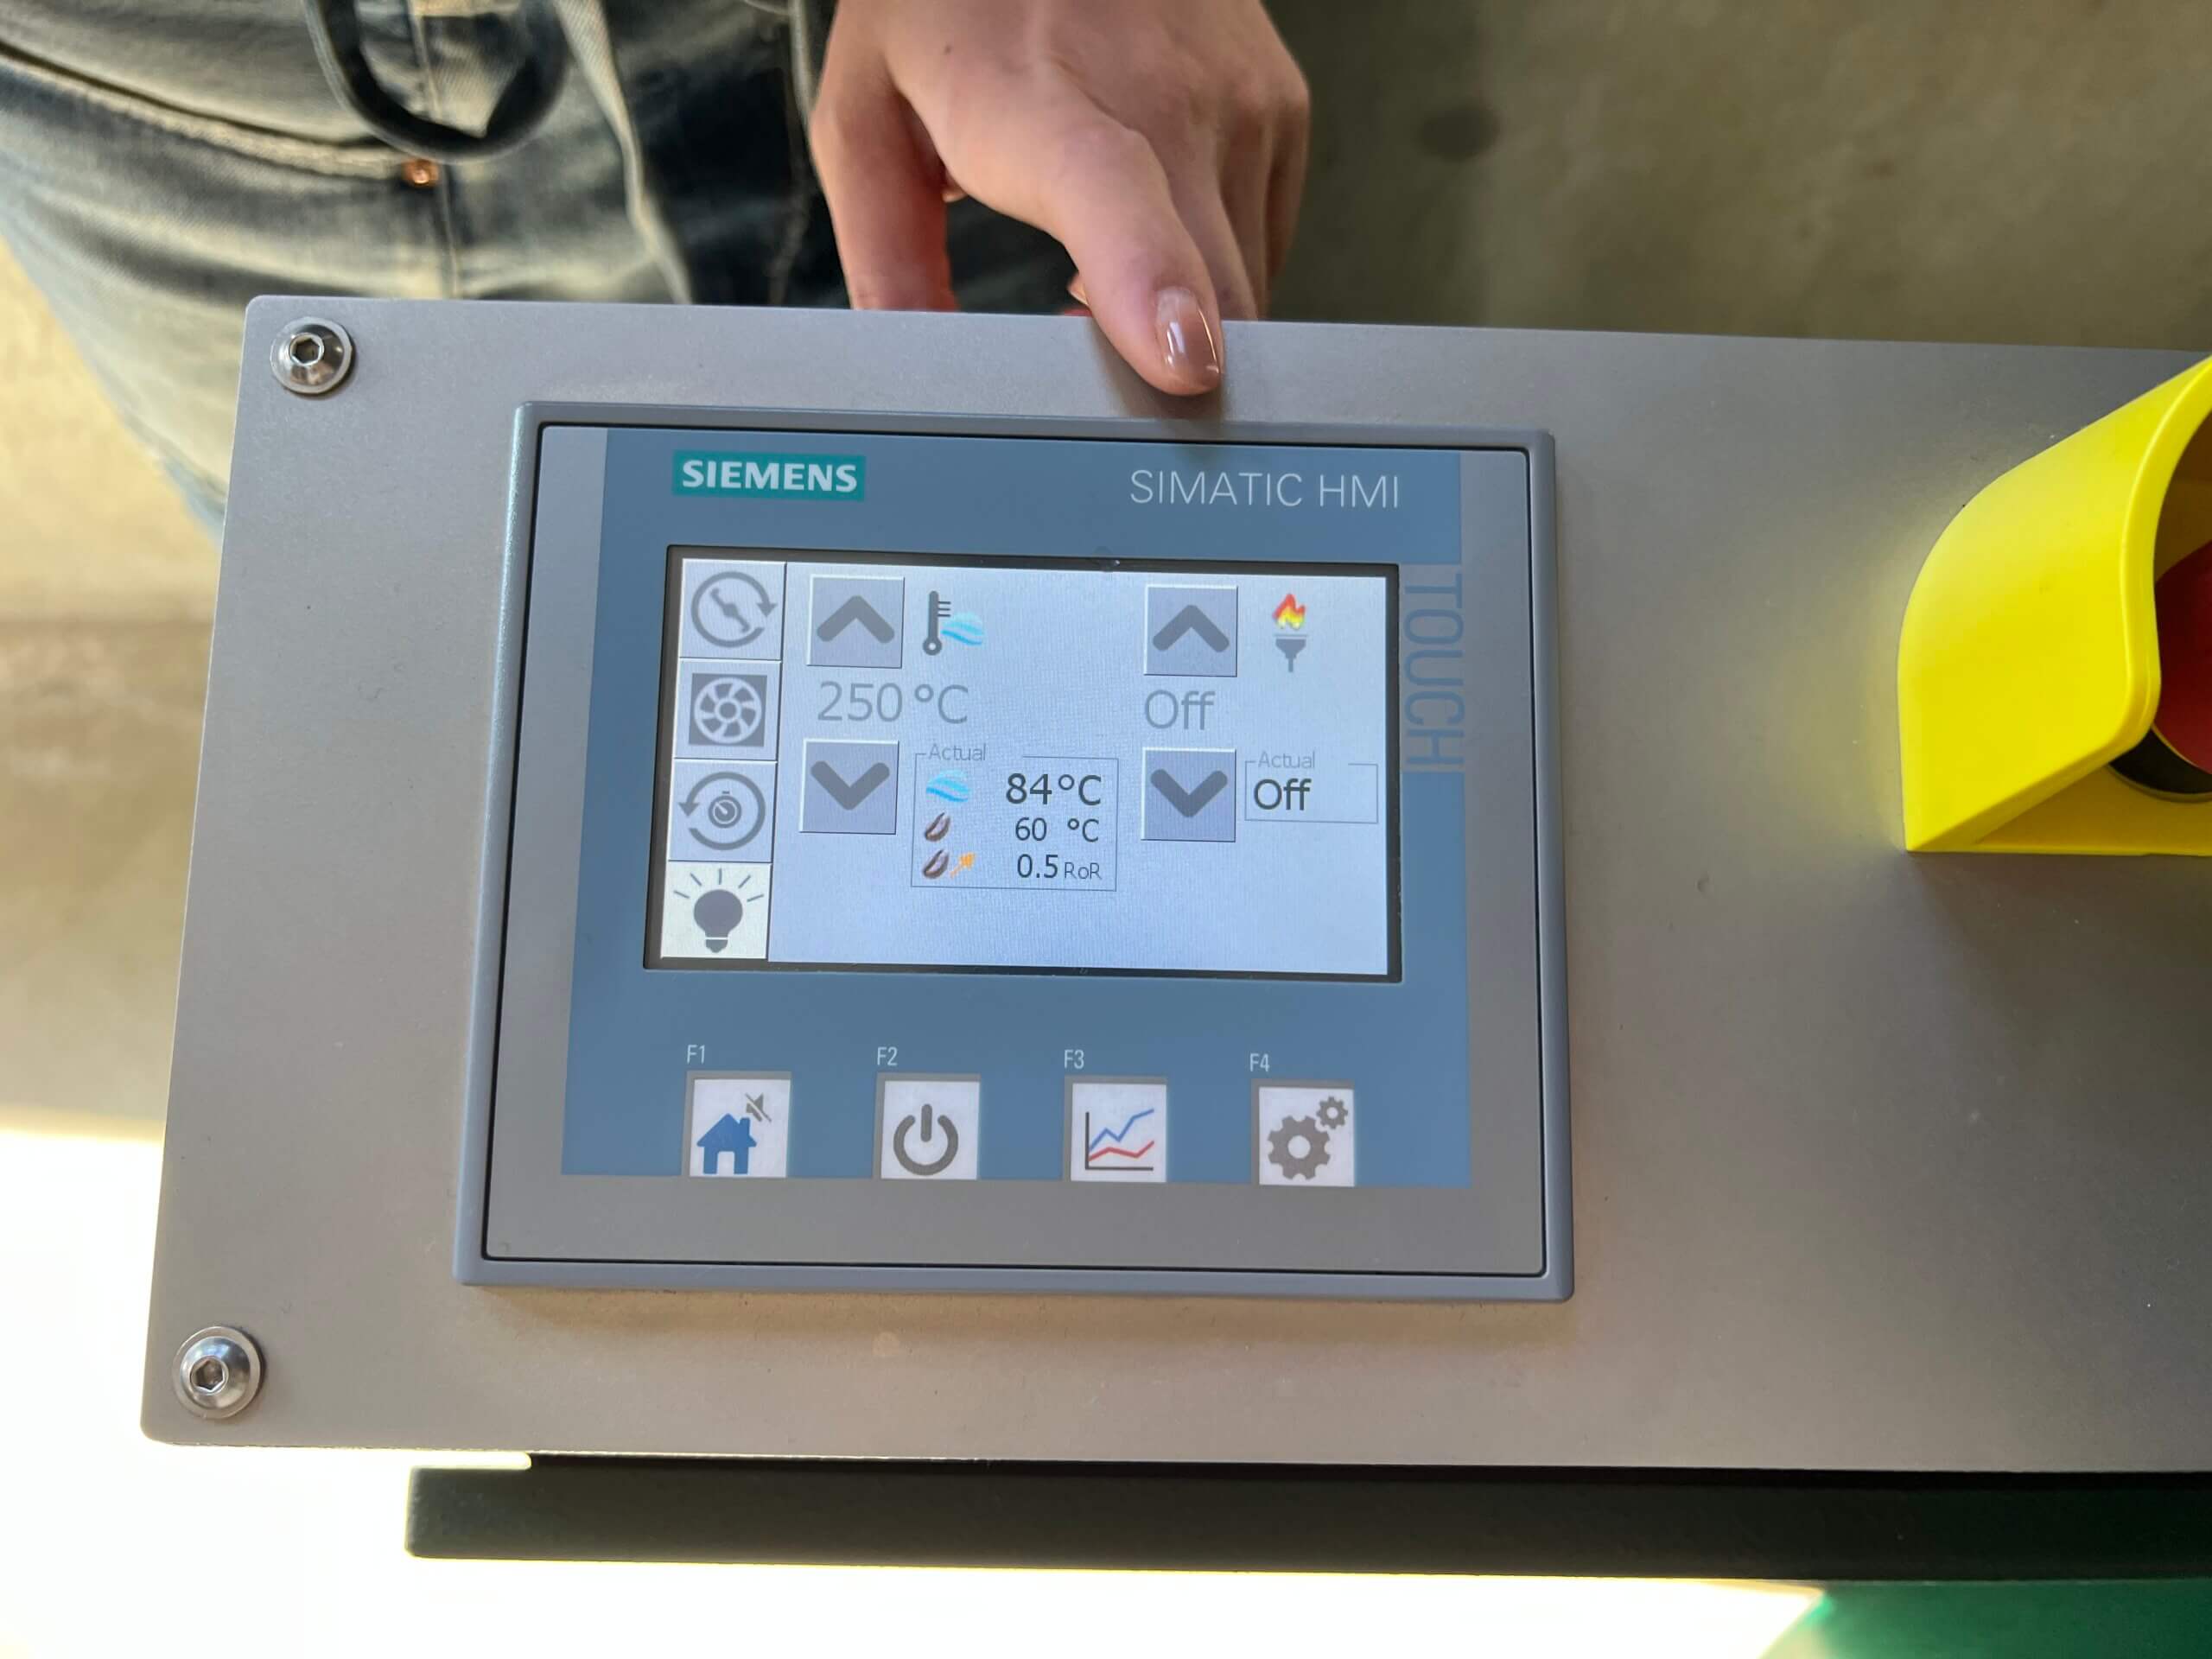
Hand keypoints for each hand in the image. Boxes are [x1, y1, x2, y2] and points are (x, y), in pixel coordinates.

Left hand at [810, 0, 1310, 394]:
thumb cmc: (955, 3)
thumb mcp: (870, 116)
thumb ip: (885, 255)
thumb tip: (915, 365)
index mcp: (1045, 107)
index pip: (1115, 196)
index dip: (1153, 288)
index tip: (1181, 362)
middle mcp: (1165, 101)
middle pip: (1211, 305)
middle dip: (1158, 370)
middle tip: (1070, 337)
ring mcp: (1239, 106)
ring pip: (1244, 293)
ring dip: (1184, 316)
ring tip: (1096, 259)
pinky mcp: (1282, 111)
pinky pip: (1264, 247)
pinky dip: (1211, 267)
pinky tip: (1148, 218)